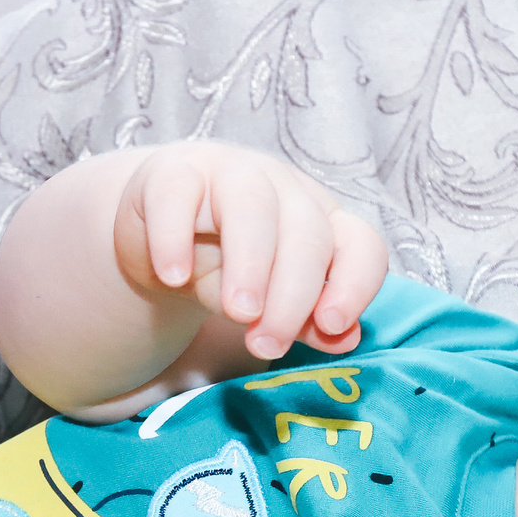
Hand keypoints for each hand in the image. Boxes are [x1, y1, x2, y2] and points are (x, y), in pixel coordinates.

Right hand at [114, 141, 387, 362]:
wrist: (157, 240)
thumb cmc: (223, 269)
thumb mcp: (264, 303)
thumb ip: (303, 321)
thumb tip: (345, 339)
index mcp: (318, 220)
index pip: (360, 243)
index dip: (356, 283)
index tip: (333, 326)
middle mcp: (284, 190)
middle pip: (307, 232)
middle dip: (293, 295)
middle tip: (267, 343)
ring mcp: (229, 173)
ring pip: (252, 206)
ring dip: (250, 263)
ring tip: (238, 313)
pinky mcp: (172, 173)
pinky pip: (178, 195)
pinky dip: (176, 237)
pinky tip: (174, 277)